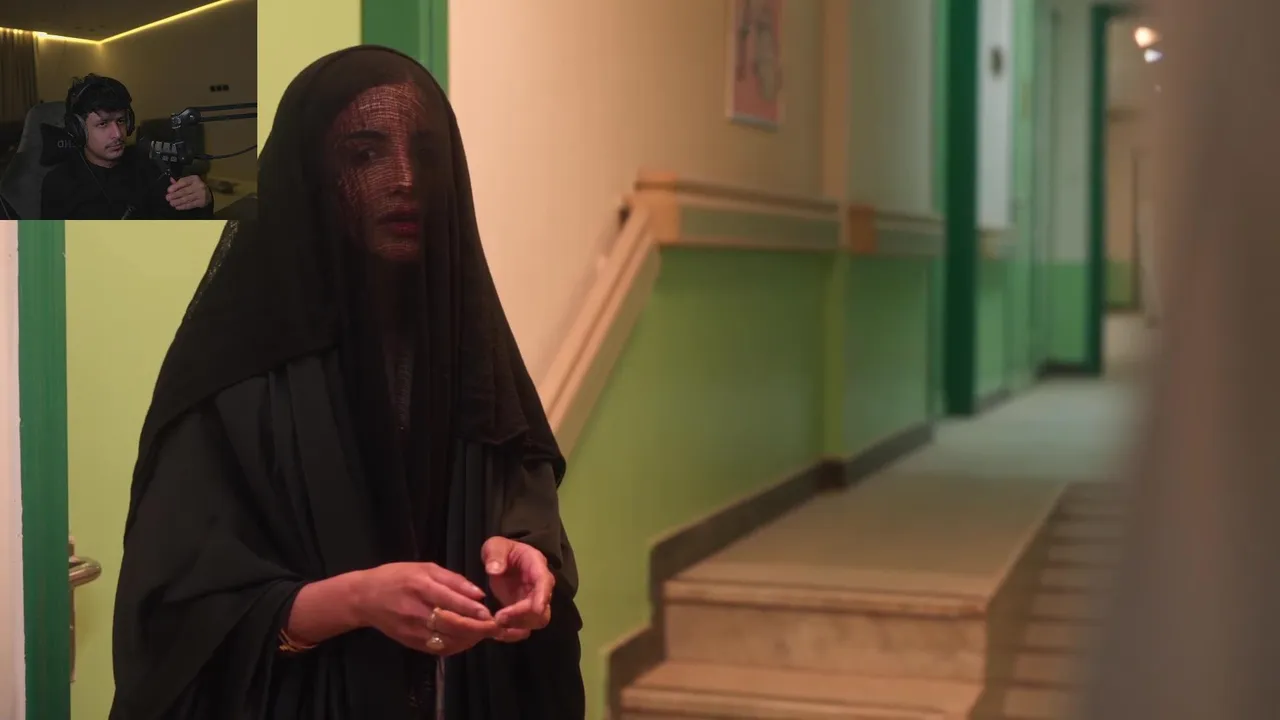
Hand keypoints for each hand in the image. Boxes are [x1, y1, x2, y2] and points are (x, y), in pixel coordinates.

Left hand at [166, 175, 210, 210]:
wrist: (209, 193)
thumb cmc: (196, 186)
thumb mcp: (189, 181)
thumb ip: (180, 182)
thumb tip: (171, 180)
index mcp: (194, 179)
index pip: (184, 182)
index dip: (175, 186)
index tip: (169, 190)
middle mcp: (198, 186)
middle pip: (184, 191)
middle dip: (175, 195)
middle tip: (168, 198)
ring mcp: (201, 194)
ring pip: (187, 199)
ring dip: (178, 202)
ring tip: (171, 203)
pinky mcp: (202, 202)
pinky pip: (191, 205)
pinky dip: (183, 206)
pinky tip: (178, 207)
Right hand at [354, 562, 499, 655]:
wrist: (364, 598)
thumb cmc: (396, 576)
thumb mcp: (424, 568)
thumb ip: (453, 580)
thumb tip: (478, 593)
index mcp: (420, 586)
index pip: (451, 601)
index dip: (472, 609)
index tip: (490, 613)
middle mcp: (416, 610)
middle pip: (451, 624)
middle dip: (475, 628)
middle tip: (493, 627)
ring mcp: (412, 629)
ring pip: (446, 640)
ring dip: (468, 639)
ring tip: (483, 633)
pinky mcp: (409, 642)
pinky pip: (437, 649)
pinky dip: (455, 646)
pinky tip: (465, 640)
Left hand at [482, 537, 553, 641]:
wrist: (504, 560)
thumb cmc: (503, 550)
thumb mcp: (496, 545)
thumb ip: (495, 554)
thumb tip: (494, 570)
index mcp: (537, 567)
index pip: (545, 583)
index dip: (542, 597)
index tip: (535, 609)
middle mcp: (540, 588)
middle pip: (542, 609)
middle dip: (522, 617)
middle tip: (498, 618)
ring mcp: (533, 602)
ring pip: (535, 622)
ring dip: (517, 627)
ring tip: (496, 625)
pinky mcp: (523, 614)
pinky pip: (524, 629)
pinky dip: (512, 633)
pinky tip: (497, 632)